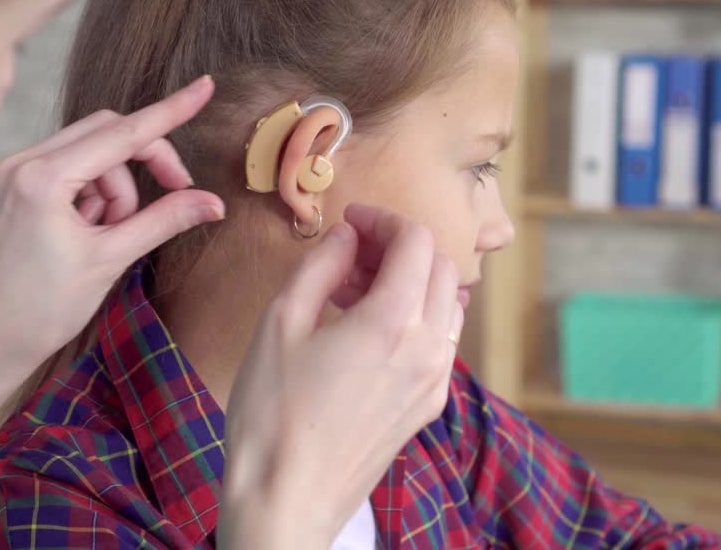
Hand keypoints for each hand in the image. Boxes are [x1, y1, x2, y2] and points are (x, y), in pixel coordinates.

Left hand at [0, 75, 224, 382]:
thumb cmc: (40, 310)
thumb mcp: (110, 260)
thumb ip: (164, 220)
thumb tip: (213, 202)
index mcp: (44, 178)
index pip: (123, 132)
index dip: (170, 111)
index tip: (204, 87)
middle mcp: (24, 163)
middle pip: (109, 132)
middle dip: (145, 163)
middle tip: (175, 196)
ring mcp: (16, 172)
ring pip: (94, 152)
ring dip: (118, 188)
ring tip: (109, 237)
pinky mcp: (16, 187)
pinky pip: (73, 169)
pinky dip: (95, 195)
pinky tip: (88, 234)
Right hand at [218, 205, 463, 547]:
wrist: (286, 500)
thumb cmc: (272, 414)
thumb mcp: (281, 323)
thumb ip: (321, 266)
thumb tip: (347, 236)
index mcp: (394, 320)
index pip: (416, 241)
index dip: (383, 220)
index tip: (350, 221)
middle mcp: (428, 348)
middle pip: (441, 267)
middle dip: (399, 248)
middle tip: (349, 255)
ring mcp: (434, 381)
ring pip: (448, 304)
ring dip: (412, 282)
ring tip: (354, 292)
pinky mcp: (427, 408)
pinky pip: (441, 343)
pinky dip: (415, 318)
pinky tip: (367, 331)